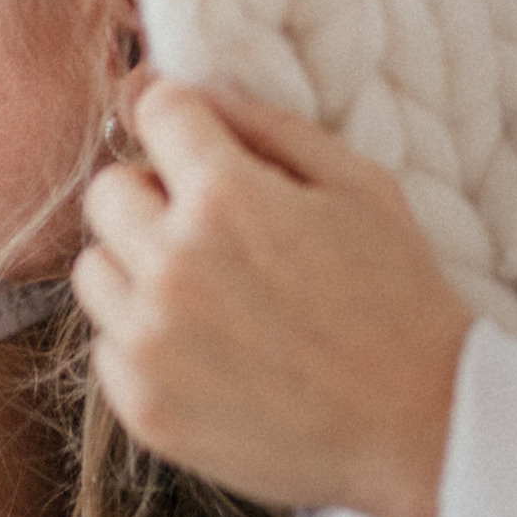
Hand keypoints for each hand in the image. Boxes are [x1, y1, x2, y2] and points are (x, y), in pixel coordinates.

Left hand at [71, 83, 471, 516]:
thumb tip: (194, 86)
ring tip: (207, 295)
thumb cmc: (400, 299)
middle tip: (209, 229)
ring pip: (93, 269)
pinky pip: (106, 345)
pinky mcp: (140, 404)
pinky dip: (144, 343)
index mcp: (226, 198)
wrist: (423, 430)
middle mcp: (172, 264)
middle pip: (106, 191)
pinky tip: (211, 354)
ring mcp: (149, 341)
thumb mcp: (359, 186)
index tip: (202, 148)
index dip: (184, 124)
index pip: (155, 112)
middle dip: (152, 196)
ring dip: (137, 269)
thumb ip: (268, 125)